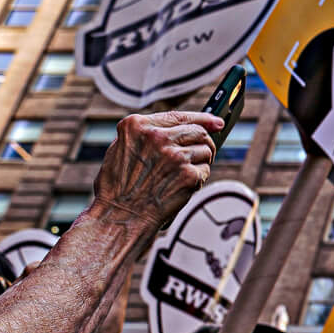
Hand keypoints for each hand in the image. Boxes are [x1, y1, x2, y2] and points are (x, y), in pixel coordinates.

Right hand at [90, 111, 220, 231]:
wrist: (120, 216)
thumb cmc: (118, 188)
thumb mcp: (121, 149)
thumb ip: (145, 135)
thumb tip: (176, 129)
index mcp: (137, 126)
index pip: (178, 116)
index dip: (202, 118)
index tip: (216, 122)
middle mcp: (157, 136)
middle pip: (197, 131)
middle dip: (204, 143)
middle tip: (202, 154)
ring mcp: (174, 155)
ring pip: (205, 150)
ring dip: (200, 162)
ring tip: (183, 176)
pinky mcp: (187, 174)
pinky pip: (205, 170)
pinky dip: (198, 179)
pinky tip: (183, 187)